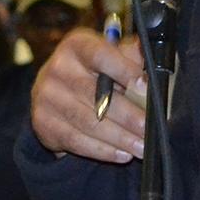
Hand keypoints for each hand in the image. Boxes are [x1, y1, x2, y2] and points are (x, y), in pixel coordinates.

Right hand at [29, 30, 145, 162]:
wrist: (58, 92)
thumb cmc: (96, 73)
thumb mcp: (113, 56)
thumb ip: (133, 57)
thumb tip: (157, 59)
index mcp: (77, 45)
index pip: (101, 56)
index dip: (125, 71)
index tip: (146, 89)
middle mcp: (58, 67)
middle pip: (96, 95)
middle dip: (129, 116)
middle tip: (150, 130)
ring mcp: (46, 96)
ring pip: (88, 122)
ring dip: (119, 138)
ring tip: (142, 147)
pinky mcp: (42, 122)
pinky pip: (76, 140)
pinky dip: (102, 150)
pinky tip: (122, 154)